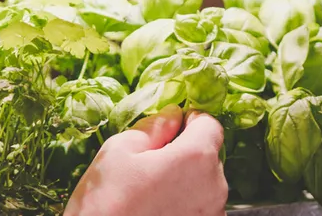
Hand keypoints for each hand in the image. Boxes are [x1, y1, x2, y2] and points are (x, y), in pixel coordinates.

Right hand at [64, 104, 227, 215]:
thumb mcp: (120, 151)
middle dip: (184, 152)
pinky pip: (199, 208)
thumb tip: (172, 115)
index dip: (189, 120)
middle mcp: (214, 187)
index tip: (171, 126)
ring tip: (149, 192)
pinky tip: (155, 209)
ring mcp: (212, 214)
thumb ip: (153, 127)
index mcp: (197, 158)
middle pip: (208, 156)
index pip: (209, 124)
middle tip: (149, 163)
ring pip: (204, 184)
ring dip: (184, 180)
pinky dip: (183, 204)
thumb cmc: (106, 204)